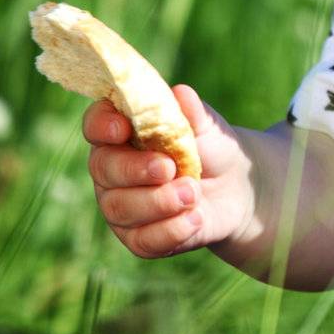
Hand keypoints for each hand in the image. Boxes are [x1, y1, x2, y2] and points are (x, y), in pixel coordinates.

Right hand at [84, 84, 255, 258]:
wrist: (238, 189)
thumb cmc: (212, 149)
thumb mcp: (208, 128)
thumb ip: (192, 113)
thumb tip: (180, 92)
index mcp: (122, 134)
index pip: (96, 125)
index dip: (102, 126)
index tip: (123, 128)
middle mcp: (112, 170)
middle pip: (103, 170)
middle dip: (136, 169)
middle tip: (170, 168)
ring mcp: (121, 206)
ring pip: (120, 208)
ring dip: (159, 202)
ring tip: (194, 194)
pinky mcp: (138, 238)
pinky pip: (142, 240)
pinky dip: (171, 231)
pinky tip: (196, 219)